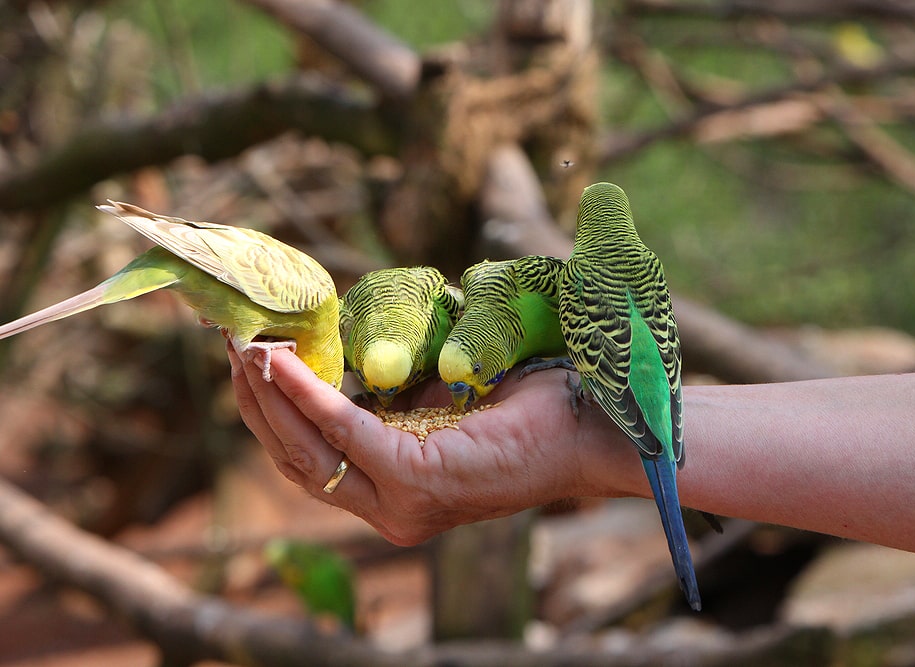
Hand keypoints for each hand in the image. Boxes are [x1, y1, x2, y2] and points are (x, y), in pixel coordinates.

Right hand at [228, 345, 643, 545]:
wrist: (584, 423)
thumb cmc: (521, 407)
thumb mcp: (436, 401)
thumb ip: (388, 398)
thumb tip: (342, 362)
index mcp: (393, 493)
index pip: (309, 460)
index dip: (269, 413)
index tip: (245, 362)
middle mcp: (390, 510)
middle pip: (295, 459)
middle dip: (256, 403)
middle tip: (231, 348)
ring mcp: (401, 504)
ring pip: (309, 451)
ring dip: (271, 396)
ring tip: (244, 348)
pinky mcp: (416, 481)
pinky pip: (345, 431)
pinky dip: (308, 395)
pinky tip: (281, 361)